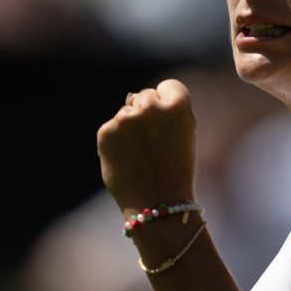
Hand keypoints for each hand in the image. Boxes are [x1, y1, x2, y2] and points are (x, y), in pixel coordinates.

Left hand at [97, 79, 197, 213]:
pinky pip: (112, 128)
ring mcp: (126, 118)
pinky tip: (127, 159)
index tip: (167, 119)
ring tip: (141, 155)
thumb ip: (168, 112)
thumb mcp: (185, 135)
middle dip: (147, 112)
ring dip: (131, 127)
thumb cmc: (176, 171)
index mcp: (178, 106)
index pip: (168, 86)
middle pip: (145, 95)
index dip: (168, 102)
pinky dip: (117, 141)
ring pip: (126, 112)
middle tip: (153, 142)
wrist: (158, 204)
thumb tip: (136, 98)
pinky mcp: (106, 131)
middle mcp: (151, 107)